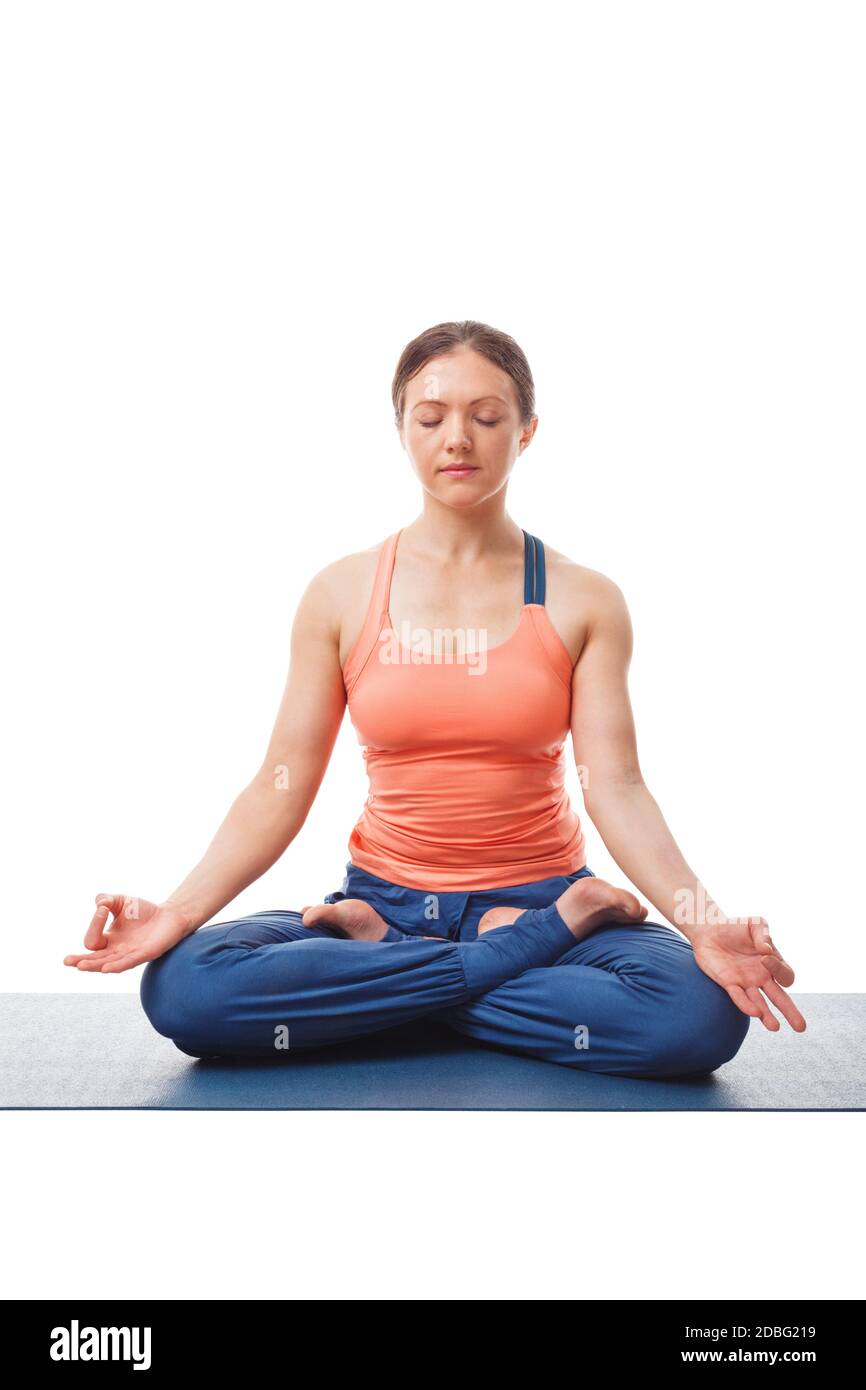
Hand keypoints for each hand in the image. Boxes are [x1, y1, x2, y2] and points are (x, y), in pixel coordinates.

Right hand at [64, 894, 193, 973]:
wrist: (169, 914)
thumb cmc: (143, 911)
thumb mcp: (120, 901)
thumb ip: (106, 900)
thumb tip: (99, 904)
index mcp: (109, 940)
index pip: (93, 939)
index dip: (94, 923)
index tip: (104, 908)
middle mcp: (117, 951)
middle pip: (95, 959)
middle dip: (81, 960)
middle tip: (67, 961)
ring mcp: (130, 955)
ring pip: (108, 964)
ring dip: (94, 965)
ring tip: (81, 966)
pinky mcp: (145, 954)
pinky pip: (128, 963)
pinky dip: (116, 966)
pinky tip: (106, 968)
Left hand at [691, 916, 805, 1031]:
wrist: (709, 929)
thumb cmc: (736, 927)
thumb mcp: (755, 924)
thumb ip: (764, 935)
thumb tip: (767, 951)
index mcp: (772, 964)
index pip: (785, 975)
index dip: (778, 969)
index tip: (765, 957)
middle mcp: (761, 977)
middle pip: (780, 998)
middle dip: (790, 1012)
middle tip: (801, 1027)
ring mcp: (745, 982)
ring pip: (760, 1004)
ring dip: (767, 1015)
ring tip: (775, 1027)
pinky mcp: (728, 983)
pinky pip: (739, 997)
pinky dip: (746, 1005)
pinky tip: (755, 1012)